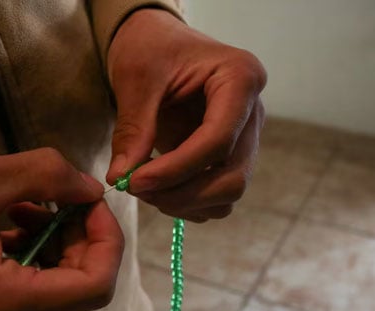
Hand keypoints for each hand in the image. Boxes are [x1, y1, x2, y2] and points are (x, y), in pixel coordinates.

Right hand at [0, 148, 123, 310]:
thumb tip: (92, 189)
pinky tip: (10, 222)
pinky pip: (26, 295)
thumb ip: (46, 177)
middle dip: (79, 237)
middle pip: (77, 288)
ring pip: (53, 290)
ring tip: (26, 204)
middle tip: (59, 194)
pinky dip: (31, 257)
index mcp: (0, 304)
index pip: (94, 286)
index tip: (90, 200)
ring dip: (54, 243)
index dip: (107, 239)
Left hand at [106, 9, 266, 222]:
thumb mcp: (136, 80)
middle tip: (137, 190)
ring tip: (143, 188)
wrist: (156, 44)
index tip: (135, 182)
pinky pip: (217, 196)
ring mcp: (244, 137)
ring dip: (185, 203)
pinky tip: (156, 188)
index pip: (218, 140)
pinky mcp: (229, 156)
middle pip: (233, 176)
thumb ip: (133, 129)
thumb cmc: (150, 49)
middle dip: (183, 194)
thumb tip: (121, 178)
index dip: (176, 169)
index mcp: (240, 78)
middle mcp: (252, 112)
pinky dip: (187, 202)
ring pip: (228, 193)